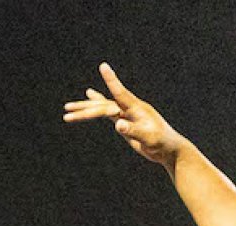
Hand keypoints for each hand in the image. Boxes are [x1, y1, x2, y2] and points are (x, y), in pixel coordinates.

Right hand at [63, 62, 189, 168]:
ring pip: (102, 108)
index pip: (120, 93)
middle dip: (85, 108)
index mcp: (136, 109)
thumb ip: (133, 131)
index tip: (103, 66)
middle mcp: (129, 108)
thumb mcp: (148, 138)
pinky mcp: (124, 120)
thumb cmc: (161, 143)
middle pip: (103, 105)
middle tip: (67, 109)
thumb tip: (118, 125)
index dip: (111, 80)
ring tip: (66, 108)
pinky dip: (97, 104)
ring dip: (85, 108)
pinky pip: (107, 110)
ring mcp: (126, 113)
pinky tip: (90, 95)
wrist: (168, 148)